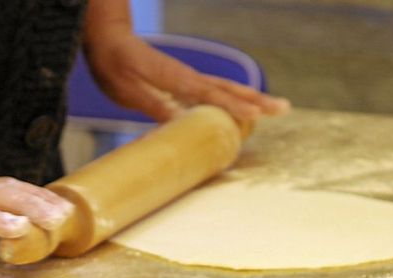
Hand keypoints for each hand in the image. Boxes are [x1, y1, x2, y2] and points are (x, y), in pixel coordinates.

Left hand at [84, 25, 289, 122]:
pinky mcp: (183, 82)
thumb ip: (154, 104)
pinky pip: (213, 93)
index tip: (255, 115)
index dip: (233, 106)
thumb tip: (180, 122)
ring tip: (273, 108)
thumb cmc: (114, 65)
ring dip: (250, 99)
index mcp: (176, 79)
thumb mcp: (128, 90)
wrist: (109, 40)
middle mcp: (187, 77)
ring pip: (225, 89)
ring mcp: (187, 79)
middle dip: (256, 100)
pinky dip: (232, 100)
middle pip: (228, 90)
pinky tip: (241, 109)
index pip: (211, 95)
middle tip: (283, 108)